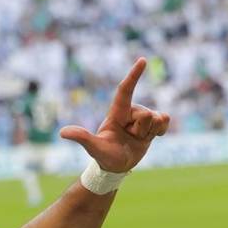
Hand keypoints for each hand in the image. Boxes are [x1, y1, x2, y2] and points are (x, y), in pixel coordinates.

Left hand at [59, 57, 170, 172]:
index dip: (133, 75)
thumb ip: (82, 138)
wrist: (117, 167)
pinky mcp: (153, 125)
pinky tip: (150, 138)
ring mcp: (143, 118)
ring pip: (157, 118)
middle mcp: (131, 111)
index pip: (125, 90)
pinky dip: (161, 131)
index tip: (142, 60)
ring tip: (138, 139)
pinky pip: (165, 120)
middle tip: (129, 138)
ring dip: (150, 133)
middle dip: (141, 131)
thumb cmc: (104, 156)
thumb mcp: (94, 148)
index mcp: (117, 112)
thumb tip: (62, 133)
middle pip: (146, 114)